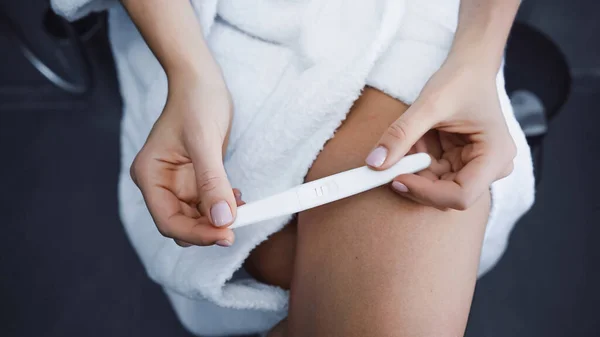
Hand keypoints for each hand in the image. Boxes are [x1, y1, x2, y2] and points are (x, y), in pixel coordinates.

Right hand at [130, 79, 239, 246]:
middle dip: (209, 228)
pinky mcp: (193, 180)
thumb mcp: (204, 141)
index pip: (168, 221)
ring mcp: (177, 183)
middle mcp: (160, 184)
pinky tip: (236, 197)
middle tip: (239, 224)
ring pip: (196, 218)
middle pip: (181, 224)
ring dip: (218, 218)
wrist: (201, 81)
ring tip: (241, 207)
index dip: (197, 234)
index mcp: (150, 175)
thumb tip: (222, 220)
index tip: (226, 235)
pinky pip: (207, 204)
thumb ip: (212, 183)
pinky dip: (222, 206)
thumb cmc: (196, 102)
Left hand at [366, 58, 515, 209]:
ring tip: (410, 140)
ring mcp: (477, 168)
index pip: (461, 195)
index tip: (395, 178)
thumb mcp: (428, 105)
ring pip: (436, 187)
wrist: (469, 68)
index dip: (426, 192)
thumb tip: (375, 163)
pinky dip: (416, 163)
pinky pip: (433, 175)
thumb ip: (401, 135)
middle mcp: (491, 167)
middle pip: (447, 196)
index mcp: (495, 155)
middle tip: (388, 165)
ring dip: (414, 170)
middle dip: (416, 181)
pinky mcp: (462, 165)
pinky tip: (417, 141)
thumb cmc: (459, 81)